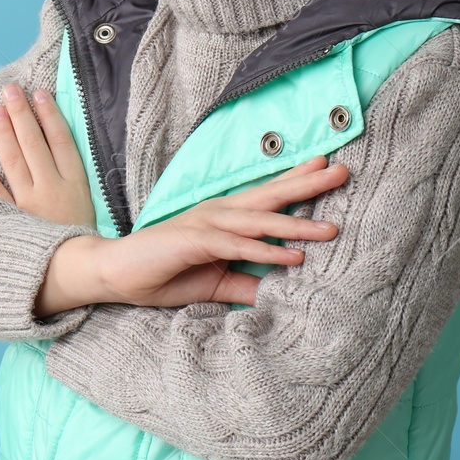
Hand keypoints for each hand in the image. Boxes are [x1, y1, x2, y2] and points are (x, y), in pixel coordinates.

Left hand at [0, 82, 96, 229]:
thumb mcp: (87, 204)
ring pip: (14, 161)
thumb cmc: (80, 237)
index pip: (61, 140)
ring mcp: (30, 205)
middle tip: (10, 90)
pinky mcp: (13, 221)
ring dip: (4, 133)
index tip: (38, 93)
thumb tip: (52, 140)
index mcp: (75, 184)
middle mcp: (52, 190)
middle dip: (21, 114)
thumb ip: (71, 174)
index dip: (49, 114)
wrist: (75, 275)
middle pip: (34, 144)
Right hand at [97, 155, 349, 307]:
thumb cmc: (164, 273)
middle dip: (307, 184)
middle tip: (342, 171)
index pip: (267, 196)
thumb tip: (277, 292)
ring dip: (297, 224)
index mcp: (225, 218)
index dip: (297, 180)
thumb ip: (246, 283)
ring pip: (260, 221)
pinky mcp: (195, 241)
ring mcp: (207, 225)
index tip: (327, 167)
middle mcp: (219, 213)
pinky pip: (237, 246)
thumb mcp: (216, 283)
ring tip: (331, 229)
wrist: (117, 274)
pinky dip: (266, 252)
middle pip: (270, 195)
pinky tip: (293, 257)